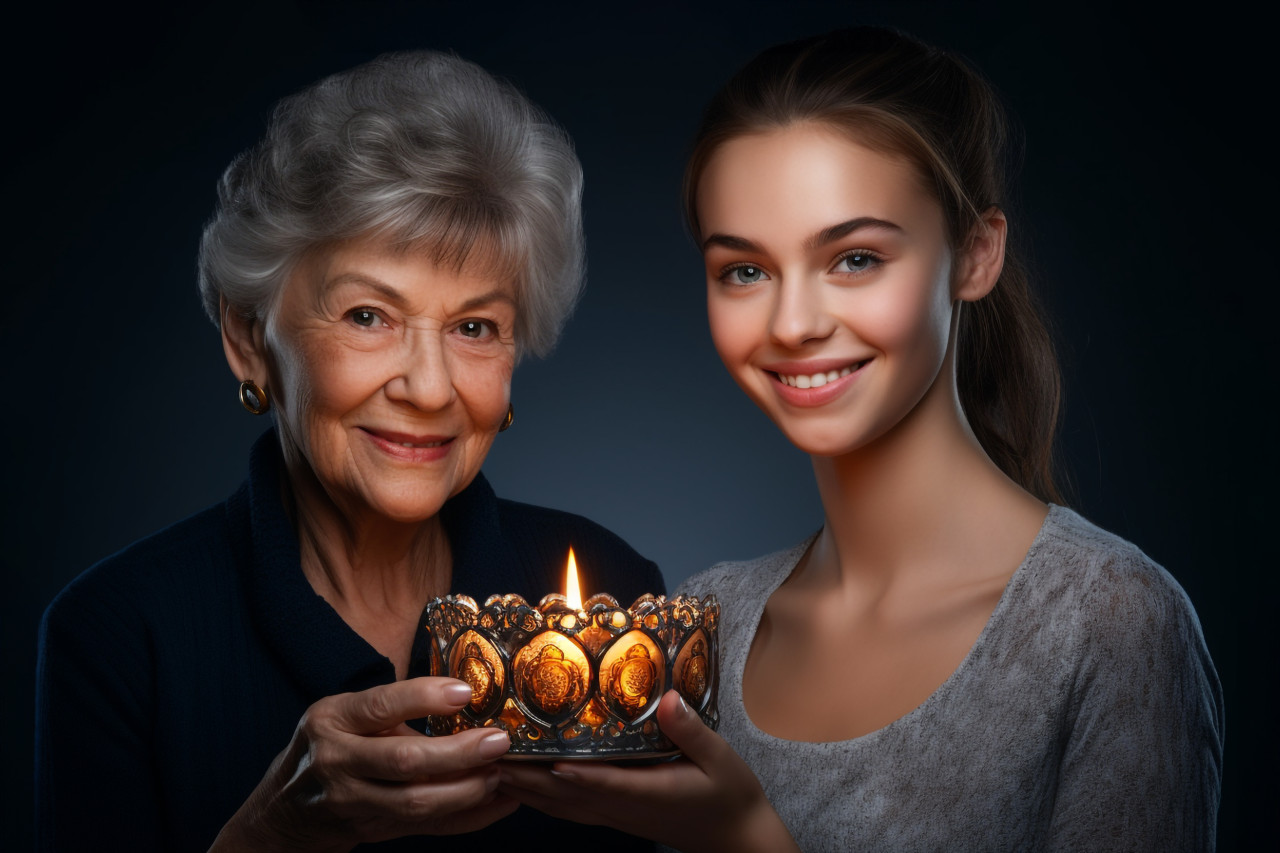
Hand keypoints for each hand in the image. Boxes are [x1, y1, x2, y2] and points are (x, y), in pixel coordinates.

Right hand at [210, 678, 516, 851]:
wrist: (287, 811)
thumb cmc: (329, 746)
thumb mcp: (344, 714)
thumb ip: (393, 708)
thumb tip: (464, 696)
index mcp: (331, 720)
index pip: (378, 707)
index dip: (423, 699)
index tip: (464, 692)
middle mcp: (337, 762)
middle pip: (403, 761)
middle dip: (458, 753)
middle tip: (497, 741)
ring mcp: (352, 803)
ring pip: (416, 802)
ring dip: (467, 790)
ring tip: (501, 772)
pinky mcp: (372, 831)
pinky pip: (427, 827)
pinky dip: (468, 818)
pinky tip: (500, 802)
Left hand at [499, 691, 797, 852]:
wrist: (736, 837)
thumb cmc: (729, 794)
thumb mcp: (720, 757)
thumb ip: (691, 731)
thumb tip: (667, 700)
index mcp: (646, 792)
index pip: (598, 782)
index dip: (565, 770)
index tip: (533, 755)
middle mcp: (623, 807)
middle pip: (564, 795)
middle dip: (526, 777)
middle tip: (489, 756)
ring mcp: (616, 816)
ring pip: (561, 806)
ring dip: (526, 790)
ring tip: (490, 769)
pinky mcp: (615, 816)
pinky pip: (570, 810)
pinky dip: (542, 799)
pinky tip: (523, 787)